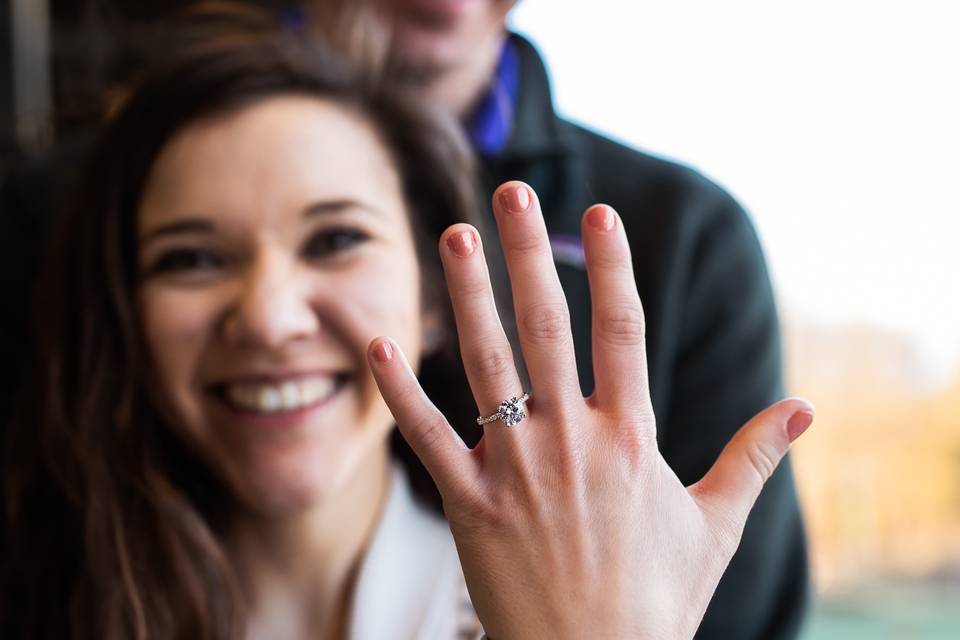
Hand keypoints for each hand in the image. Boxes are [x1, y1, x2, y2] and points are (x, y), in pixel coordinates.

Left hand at [368, 181, 813, 639]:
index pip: (621, 330)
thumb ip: (752, 458)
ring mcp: (516, 468)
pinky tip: (377, 341)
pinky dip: (400, 389)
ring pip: (487, 364)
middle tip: (511, 193)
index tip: (597, 214)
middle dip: (528, 254)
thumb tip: (803, 409)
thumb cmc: (657, 599)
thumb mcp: (716, 525)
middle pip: (548, 327)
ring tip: (455, 235)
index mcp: (630, 437)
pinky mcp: (469, 504)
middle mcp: (571, 440)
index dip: (609, 267)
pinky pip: (428, 436)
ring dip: (469, 296)